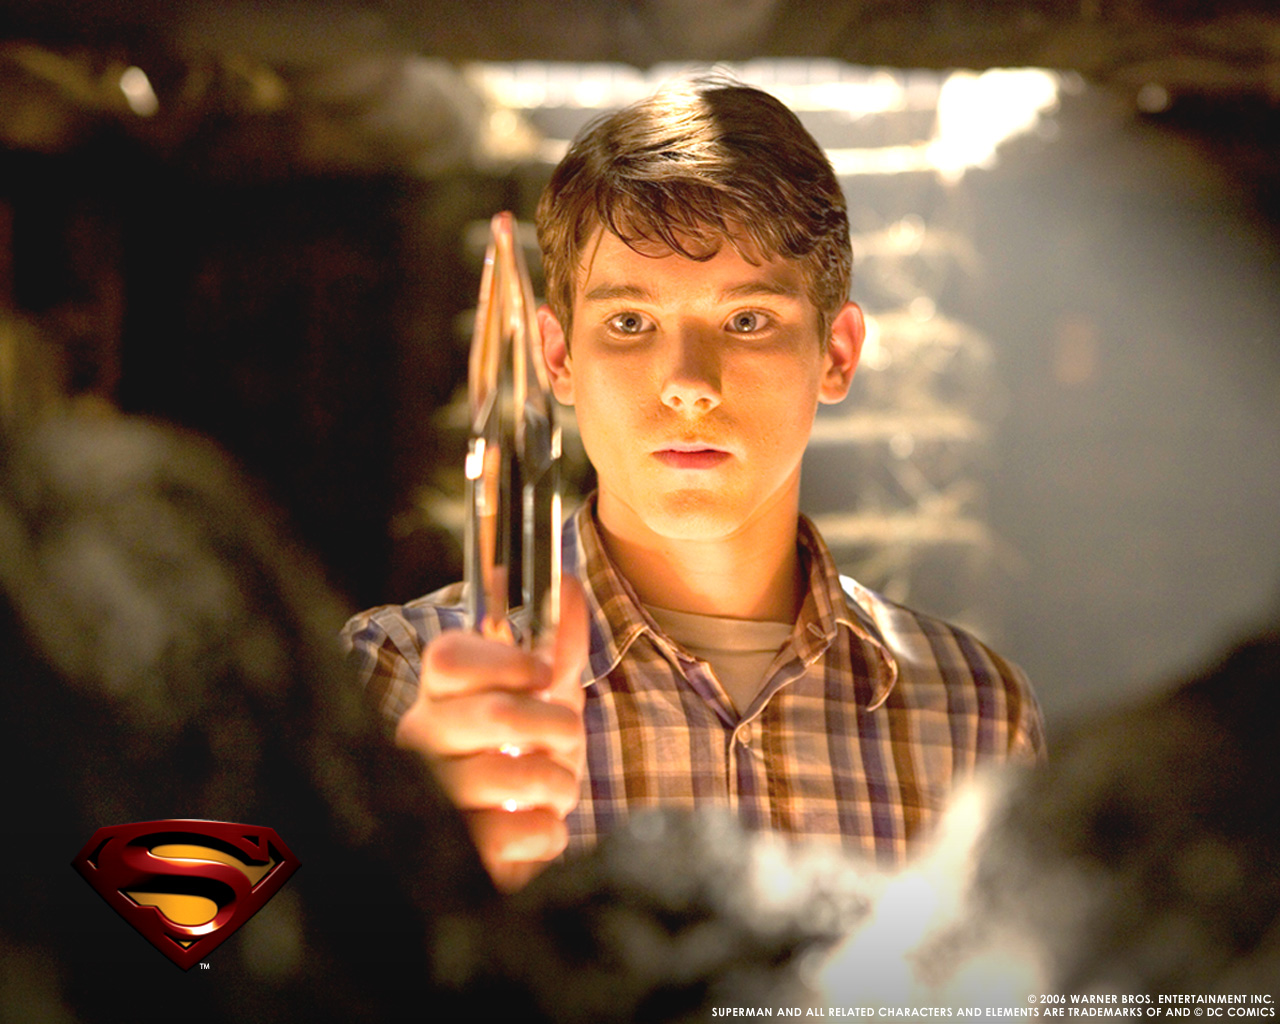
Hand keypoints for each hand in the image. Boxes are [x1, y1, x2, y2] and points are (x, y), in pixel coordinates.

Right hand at [395, 575, 588, 891]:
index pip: (448, 659)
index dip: (507, 663)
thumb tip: (570, 585)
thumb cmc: (524, 752)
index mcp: (438, 693)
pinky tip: (537, 826)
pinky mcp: (456, 852)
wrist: (515, 836)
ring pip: (515, 776)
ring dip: (560, 782)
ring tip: (554, 787)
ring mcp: (432, 798)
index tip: (545, 675)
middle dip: (558, 727)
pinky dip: (548, 830)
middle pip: (497, 714)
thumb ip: (559, 642)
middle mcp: (420, 741)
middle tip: (566, 739)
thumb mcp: (546, 693)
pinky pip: (517, 833)